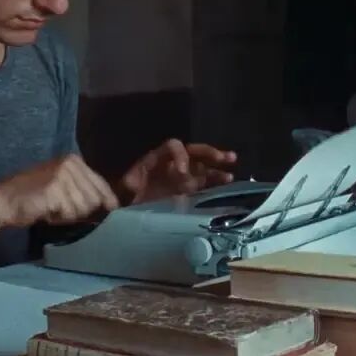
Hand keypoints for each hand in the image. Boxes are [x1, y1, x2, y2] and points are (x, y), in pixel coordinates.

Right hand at [0, 154, 120, 226]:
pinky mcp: (54, 189)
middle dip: (82, 211)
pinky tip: (46, 211)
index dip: (109, 201)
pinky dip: (59, 218)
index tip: (112, 212)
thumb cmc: (34, 197)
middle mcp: (71, 164)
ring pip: (83, 208)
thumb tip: (112, 206)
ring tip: (52, 209)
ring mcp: (63, 175)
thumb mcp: (64, 188)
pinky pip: (69, 212)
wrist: (4, 200)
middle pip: (95, 199)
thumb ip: (84, 191)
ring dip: (69, 215)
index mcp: (75, 160)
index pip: (102, 184)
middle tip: (61, 210)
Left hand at [118, 139, 236, 204]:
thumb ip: (132, 183)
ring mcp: (180, 177)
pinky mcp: (186, 191)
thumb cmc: (125, 195)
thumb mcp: (126, 185)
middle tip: (226, 158)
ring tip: (230, 175)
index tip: (182, 173)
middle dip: (210, 154)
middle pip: (194, 153)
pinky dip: (215, 183)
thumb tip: (135, 185)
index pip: (174, 146)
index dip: (180, 156)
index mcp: (157, 158)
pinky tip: (227, 185)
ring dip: (217, 170)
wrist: (125, 208)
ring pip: (202, 168)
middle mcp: (172, 164)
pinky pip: (203, 184)